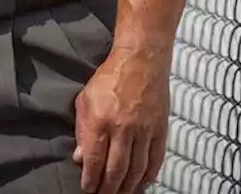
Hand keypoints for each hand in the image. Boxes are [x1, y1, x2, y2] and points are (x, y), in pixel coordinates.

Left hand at [72, 46, 170, 193]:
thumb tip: (81, 157)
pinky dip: (149, 176)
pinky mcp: (160, 129)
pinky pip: (156, 160)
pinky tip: (142, 183)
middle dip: (108, 189)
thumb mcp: (85, 99)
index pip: (95, 160)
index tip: (88, 190)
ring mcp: (144, 130)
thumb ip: (82, 129)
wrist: (141, 60)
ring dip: (128, 187)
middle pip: (116, 170)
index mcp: (101, 120)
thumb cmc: (110, 77)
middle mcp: (123, 128)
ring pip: (137, 169)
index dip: (91, 179)